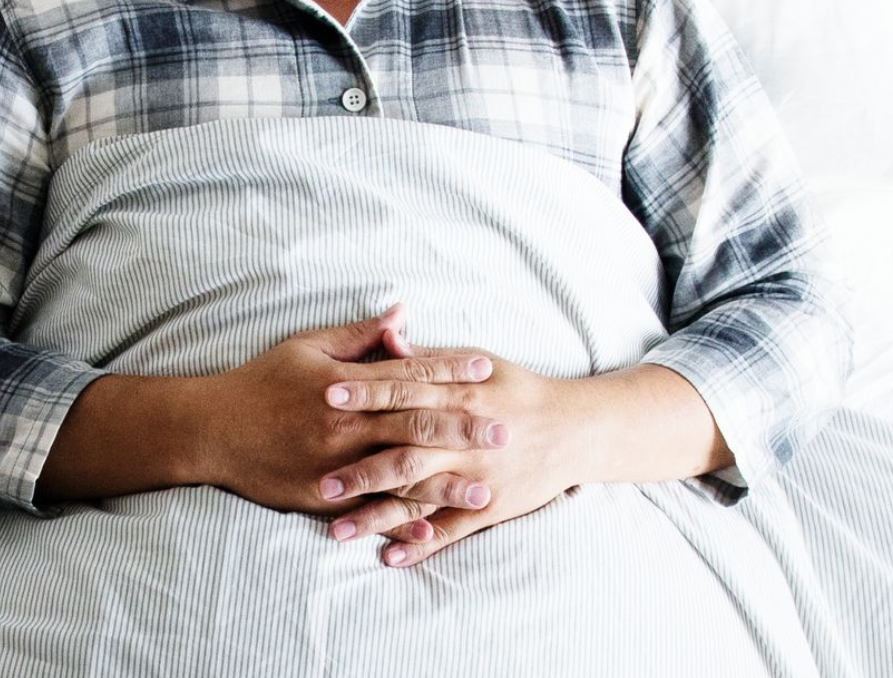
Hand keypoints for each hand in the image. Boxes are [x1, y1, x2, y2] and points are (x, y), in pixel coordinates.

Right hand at [198, 305, 509, 517]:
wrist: (213, 430)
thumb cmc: (262, 381)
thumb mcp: (308, 346)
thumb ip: (359, 335)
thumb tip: (401, 315)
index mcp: (344, 384)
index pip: (408, 375)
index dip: (450, 372)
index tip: (486, 371)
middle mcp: (344, 425)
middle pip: (415, 426)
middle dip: (463, 428)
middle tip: (504, 430)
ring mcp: (335, 465)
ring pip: (401, 475)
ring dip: (447, 482)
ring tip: (487, 487)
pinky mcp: (323, 497)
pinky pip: (371, 510)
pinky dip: (402, 519)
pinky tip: (434, 528)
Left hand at [317, 336, 574, 566]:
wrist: (572, 429)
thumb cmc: (517, 388)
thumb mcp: (476, 360)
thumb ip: (429, 356)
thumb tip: (389, 337)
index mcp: (458, 393)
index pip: (403, 391)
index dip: (364, 393)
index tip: (325, 395)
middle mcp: (464, 438)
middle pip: (404, 452)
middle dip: (360, 468)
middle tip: (319, 481)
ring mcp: (477, 476)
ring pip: (420, 499)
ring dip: (378, 515)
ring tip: (336, 530)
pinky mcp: (489, 507)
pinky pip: (450, 529)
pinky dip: (420, 544)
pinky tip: (389, 555)